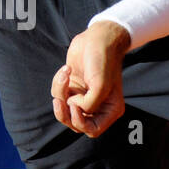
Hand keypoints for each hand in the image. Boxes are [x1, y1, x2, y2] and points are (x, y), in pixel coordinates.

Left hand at [50, 21, 130, 137]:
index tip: (73, 106)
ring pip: (64, 108)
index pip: (92, 129)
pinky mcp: (73, 86)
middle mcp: (97, 105)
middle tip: (59, 100)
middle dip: (64, 112)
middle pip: (75, 123)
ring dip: (60, 92)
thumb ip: (89, 104)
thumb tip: (73, 108)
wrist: (96, 38)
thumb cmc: (102, 60)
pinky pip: (59, 92)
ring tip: (65, 74)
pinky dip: (59, 82)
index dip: (79, 123)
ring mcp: (83, 96)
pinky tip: (66, 69)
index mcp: (110, 109)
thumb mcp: (100, 85)